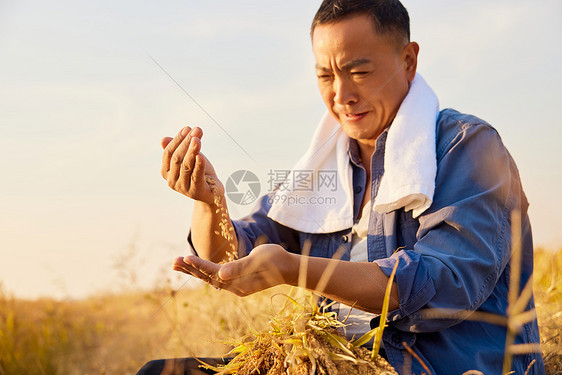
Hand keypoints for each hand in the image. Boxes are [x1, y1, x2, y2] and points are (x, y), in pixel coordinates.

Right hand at [161, 126, 223, 204]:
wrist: (212, 192)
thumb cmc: (198, 172)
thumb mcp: (188, 159)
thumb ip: (178, 149)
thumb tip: (163, 139)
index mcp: (166, 172)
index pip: (168, 153)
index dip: (177, 140)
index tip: (188, 128)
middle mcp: (172, 181)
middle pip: (177, 158)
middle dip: (186, 142)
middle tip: (197, 130)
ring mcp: (183, 188)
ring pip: (186, 166)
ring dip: (192, 150)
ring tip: (198, 138)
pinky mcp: (195, 192)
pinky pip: (196, 176)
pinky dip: (198, 165)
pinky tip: (200, 155)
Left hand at [172, 244, 296, 295]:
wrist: (289, 268)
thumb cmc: (275, 260)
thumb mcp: (258, 260)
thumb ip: (239, 267)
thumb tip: (221, 274)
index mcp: (239, 282)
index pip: (214, 273)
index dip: (199, 265)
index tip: (186, 257)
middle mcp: (235, 287)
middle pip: (208, 278)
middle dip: (190, 269)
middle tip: (173, 261)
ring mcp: (236, 286)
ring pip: (210, 278)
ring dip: (193, 270)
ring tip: (177, 263)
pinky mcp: (237, 282)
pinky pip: (216, 277)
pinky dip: (203, 271)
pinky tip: (195, 268)